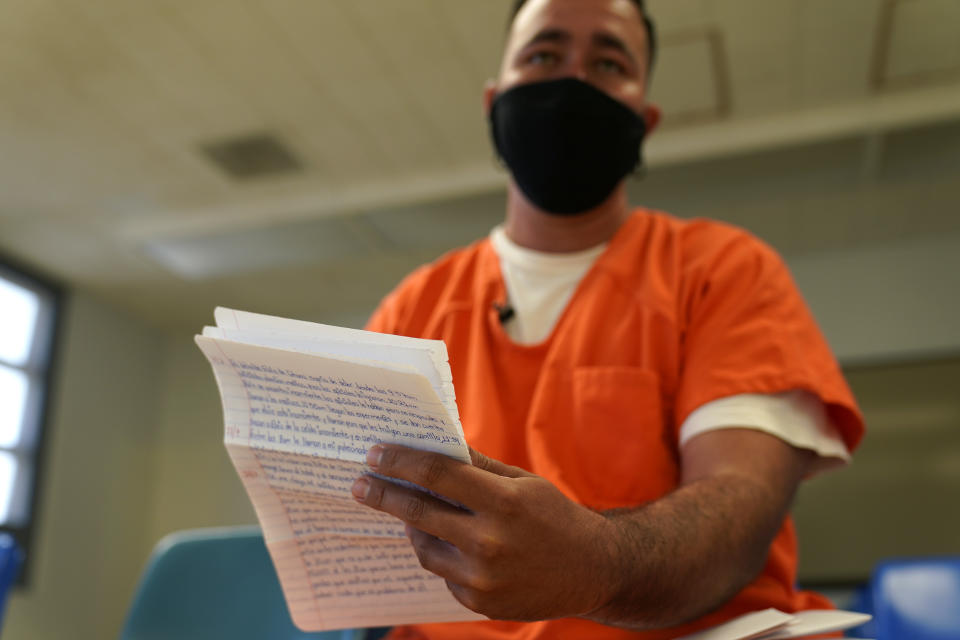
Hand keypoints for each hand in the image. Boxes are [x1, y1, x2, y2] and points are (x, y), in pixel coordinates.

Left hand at [351, 444, 618, 620]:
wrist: (593, 570)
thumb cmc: (555, 516)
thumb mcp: (522, 482)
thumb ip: (477, 467)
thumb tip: (434, 444)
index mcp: (503, 502)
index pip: (437, 475)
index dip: (401, 462)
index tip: (375, 454)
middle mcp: (490, 542)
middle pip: (419, 512)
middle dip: (383, 494)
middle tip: (360, 484)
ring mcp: (482, 578)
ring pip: (424, 547)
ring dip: (411, 526)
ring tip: (407, 512)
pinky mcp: (478, 603)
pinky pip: (443, 573)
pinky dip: (441, 554)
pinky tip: (449, 542)